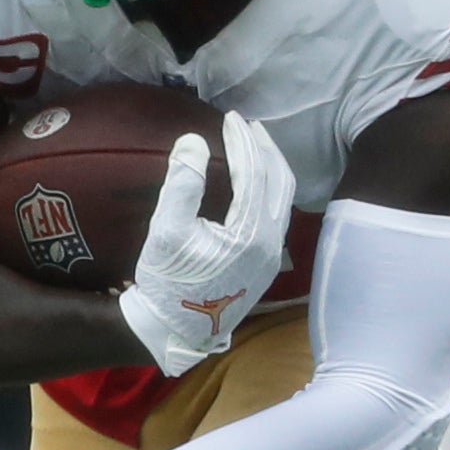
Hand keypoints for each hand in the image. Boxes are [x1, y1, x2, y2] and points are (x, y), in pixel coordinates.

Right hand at [117, 112, 292, 375]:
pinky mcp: (267, 264)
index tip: (229, 118)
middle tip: (246, 125)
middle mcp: (272, 242)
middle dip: (265, 149)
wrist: (174, 331)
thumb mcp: (165, 233)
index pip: (253, 173)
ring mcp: (274, 255)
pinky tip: (254, 183)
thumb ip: (181, 185)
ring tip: (254, 147)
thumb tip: (192, 140)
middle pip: (280, 181)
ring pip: (283, 199)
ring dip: (270, 168)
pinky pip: (277, 214)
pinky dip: (269, 189)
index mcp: (250, 233)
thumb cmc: (166, 283)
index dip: (242, 141)